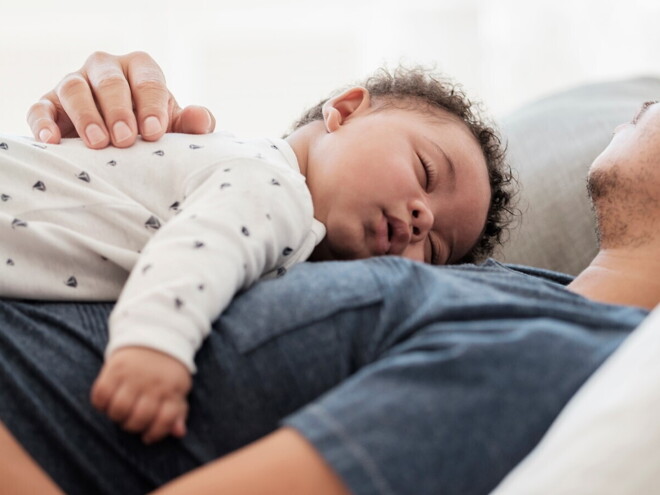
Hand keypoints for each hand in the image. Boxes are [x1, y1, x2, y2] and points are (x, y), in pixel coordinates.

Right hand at [27, 51, 215, 148]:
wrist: (119, 142)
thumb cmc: (151, 129)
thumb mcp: (173, 127)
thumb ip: (191, 124)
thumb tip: (201, 119)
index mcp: (140, 68)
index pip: (147, 79)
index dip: (151, 104)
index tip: (155, 132)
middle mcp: (105, 68)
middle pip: (109, 81)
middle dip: (118, 110)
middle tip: (125, 139)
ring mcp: (75, 83)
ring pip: (74, 88)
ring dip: (85, 115)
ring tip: (98, 143)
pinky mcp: (49, 104)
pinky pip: (41, 108)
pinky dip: (44, 123)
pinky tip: (54, 142)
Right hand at [91, 346, 191, 443]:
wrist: (154, 334)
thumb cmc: (166, 369)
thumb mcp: (178, 387)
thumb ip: (178, 411)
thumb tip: (178, 432)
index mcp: (172, 389)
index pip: (165, 420)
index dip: (155, 433)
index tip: (148, 436)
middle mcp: (153, 383)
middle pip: (138, 419)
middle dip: (133, 427)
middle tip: (131, 421)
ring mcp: (133, 376)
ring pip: (118, 410)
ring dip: (116, 417)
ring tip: (120, 411)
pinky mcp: (114, 368)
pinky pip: (100, 395)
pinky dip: (101, 404)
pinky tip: (107, 402)